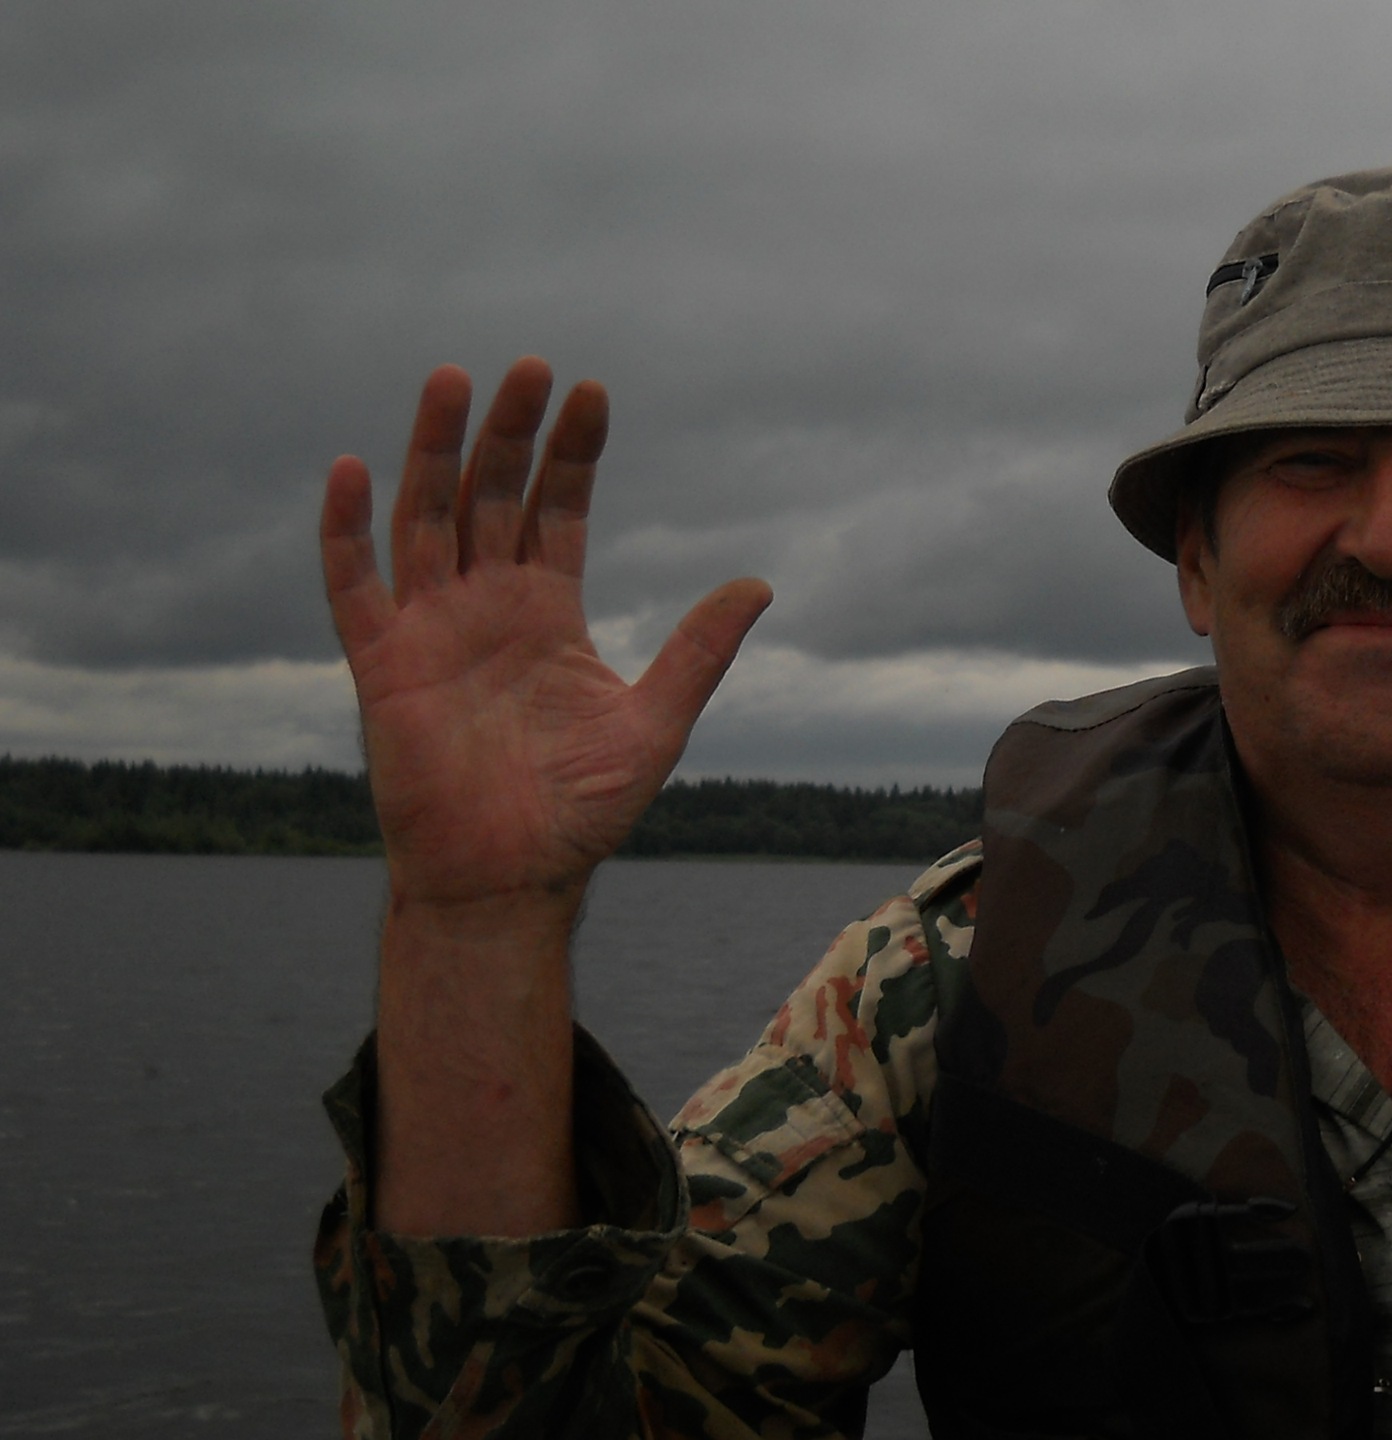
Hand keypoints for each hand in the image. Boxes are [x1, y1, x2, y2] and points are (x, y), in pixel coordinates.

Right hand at [321, 358, 770, 910]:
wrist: (511, 881)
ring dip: (432, 451)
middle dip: (509, 431)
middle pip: (491, 495)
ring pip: (424, 519)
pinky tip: (351, 470)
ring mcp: (431, 631)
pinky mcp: (382, 668)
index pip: (557, 509)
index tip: (592, 392)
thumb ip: (697, 652)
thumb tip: (758, 584)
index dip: (572, 453)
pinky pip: (355, 589)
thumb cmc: (580, 813)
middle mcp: (486, 607)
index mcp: (548, 612)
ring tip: (450, 379)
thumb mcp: (654, 723)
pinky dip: (346, 531)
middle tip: (530, 366)